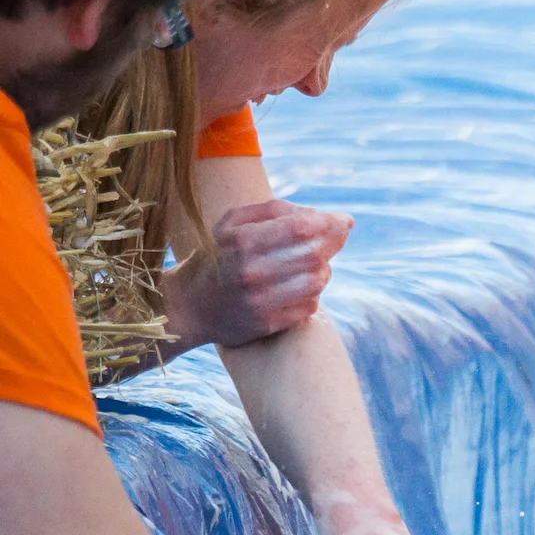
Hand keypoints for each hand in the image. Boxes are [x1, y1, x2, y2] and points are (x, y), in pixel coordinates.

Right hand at [165, 199, 351, 350]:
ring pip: (317, 281)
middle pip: (314, 254)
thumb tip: (318, 215)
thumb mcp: (232, 222)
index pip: (300, 228)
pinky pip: (310, 306)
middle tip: (340, 236)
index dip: (329, 222)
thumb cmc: (218, 255)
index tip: (344, 220)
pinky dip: (313, 293)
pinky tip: (302, 285)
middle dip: (334, 242)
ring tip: (316, 262)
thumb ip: (273, 210)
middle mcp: (251, 272)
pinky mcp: (268, 324)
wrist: (189, 306)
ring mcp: (260, 301)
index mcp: (242, 241)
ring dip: (324, 268)